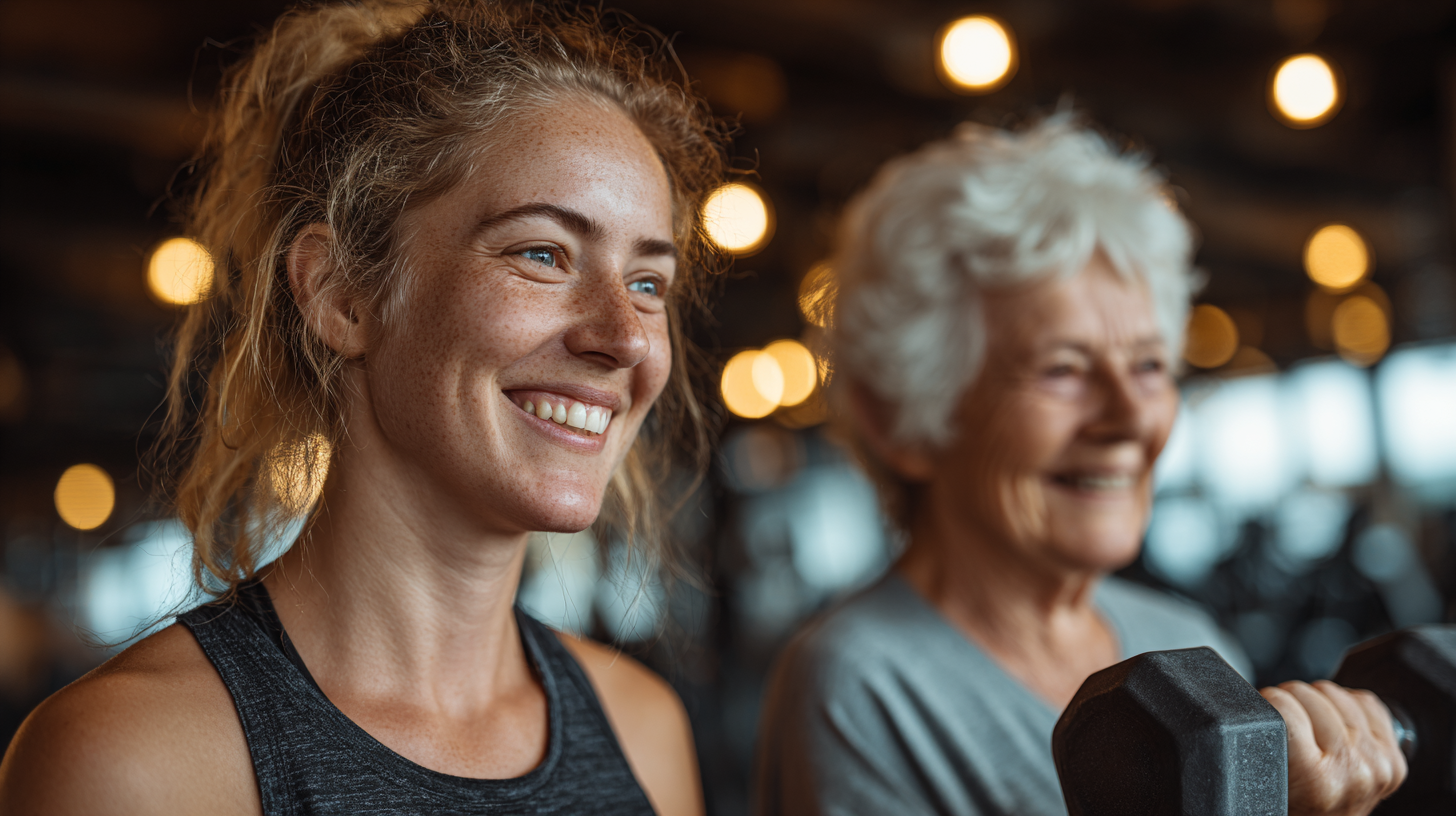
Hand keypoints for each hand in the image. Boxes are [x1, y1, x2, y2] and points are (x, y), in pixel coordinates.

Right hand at [1260, 680, 1406, 815]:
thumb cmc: (1289, 810)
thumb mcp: (1264, 781)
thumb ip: (1263, 742)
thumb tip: (1252, 701)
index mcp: (1315, 779)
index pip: (1284, 707)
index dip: (1268, 703)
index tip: (1265, 715)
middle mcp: (1353, 770)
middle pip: (1310, 695)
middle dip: (1291, 703)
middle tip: (1286, 726)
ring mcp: (1378, 764)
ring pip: (1336, 695)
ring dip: (1318, 704)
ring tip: (1308, 729)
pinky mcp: (1392, 759)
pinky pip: (1366, 704)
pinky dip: (1348, 708)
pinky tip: (1335, 728)